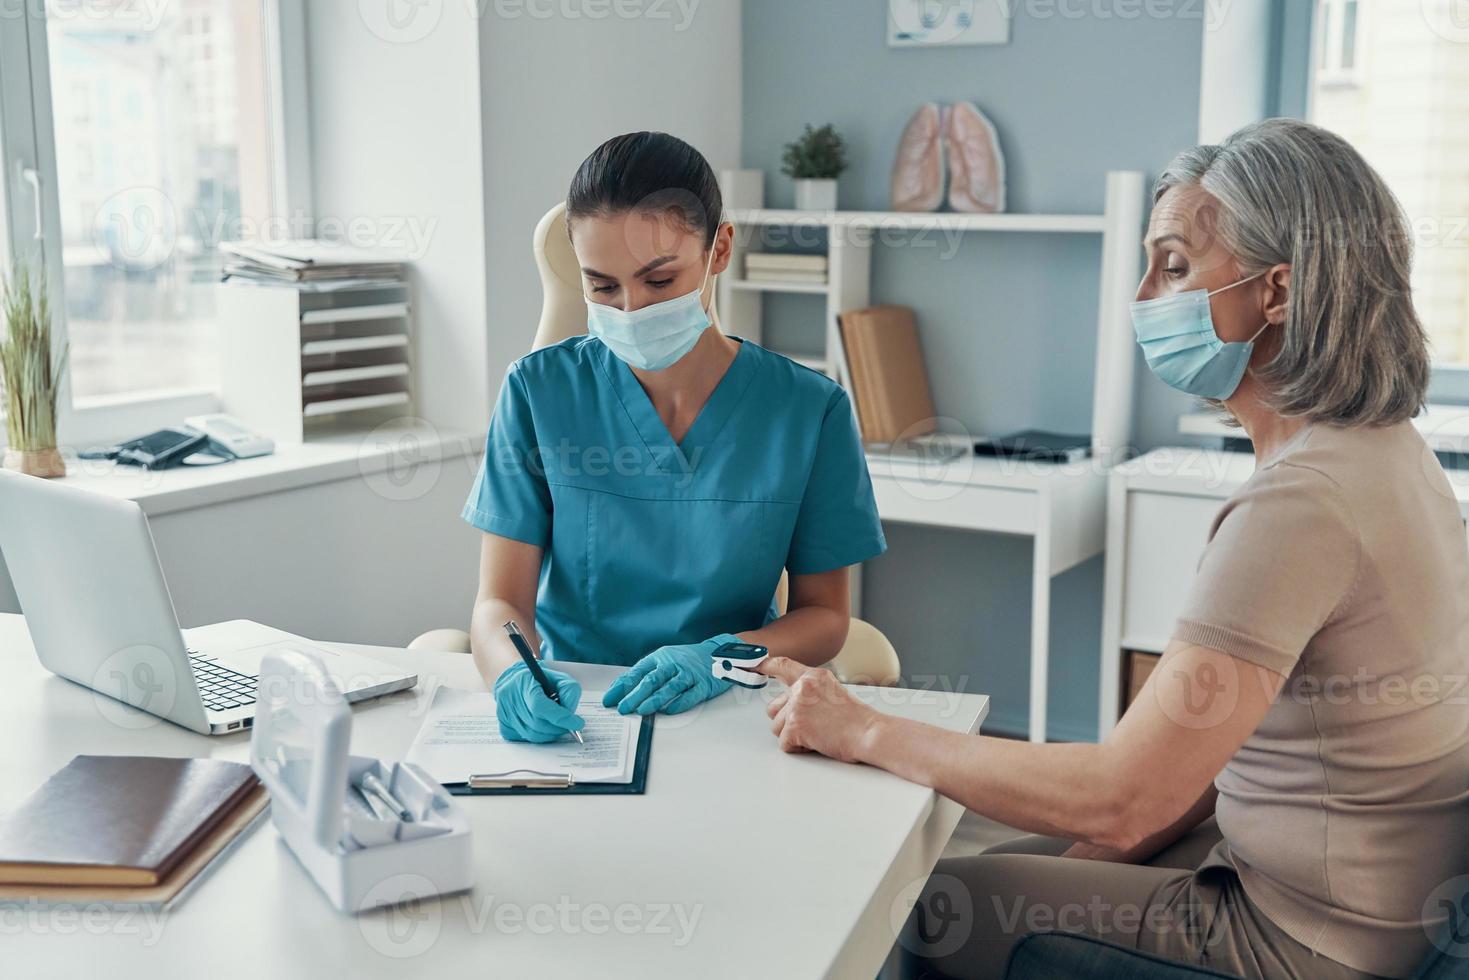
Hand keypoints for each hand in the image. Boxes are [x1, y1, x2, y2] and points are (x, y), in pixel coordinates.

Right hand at [493, 661, 585, 742]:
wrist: (514, 680)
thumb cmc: (539, 679)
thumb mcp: (558, 677)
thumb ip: (569, 691)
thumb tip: (570, 714)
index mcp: (524, 683)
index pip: (541, 707)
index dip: (561, 718)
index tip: (578, 723)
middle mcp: (510, 698)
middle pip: (538, 724)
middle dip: (558, 727)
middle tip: (569, 725)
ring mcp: (504, 713)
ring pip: (532, 735)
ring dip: (549, 734)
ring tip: (556, 725)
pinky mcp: (503, 724)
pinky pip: (524, 739)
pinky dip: (537, 736)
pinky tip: (542, 726)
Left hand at [602, 634, 740, 715]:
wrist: (717, 652)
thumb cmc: (686, 660)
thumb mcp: (664, 661)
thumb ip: (644, 674)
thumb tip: (620, 689)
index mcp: (660, 658)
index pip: (637, 672)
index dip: (622, 686)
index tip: (610, 699)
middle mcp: (673, 664)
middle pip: (652, 680)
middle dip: (635, 695)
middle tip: (623, 708)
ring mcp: (689, 674)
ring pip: (670, 687)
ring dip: (655, 699)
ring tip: (642, 710)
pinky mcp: (704, 684)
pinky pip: (691, 694)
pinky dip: (680, 703)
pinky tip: (670, 710)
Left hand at [760, 657, 881, 763]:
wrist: (869, 734)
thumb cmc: (857, 720)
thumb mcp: (832, 692)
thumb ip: (810, 692)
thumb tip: (791, 703)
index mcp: (814, 676)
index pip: (783, 665)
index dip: (766, 666)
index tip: (755, 665)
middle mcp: (802, 687)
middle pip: (774, 708)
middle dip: (786, 721)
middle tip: (811, 725)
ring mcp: (797, 706)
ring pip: (777, 727)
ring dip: (793, 736)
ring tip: (817, 734)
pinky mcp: (795, 725)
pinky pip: (784, 743)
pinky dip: (798, 749)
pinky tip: (816, 743)